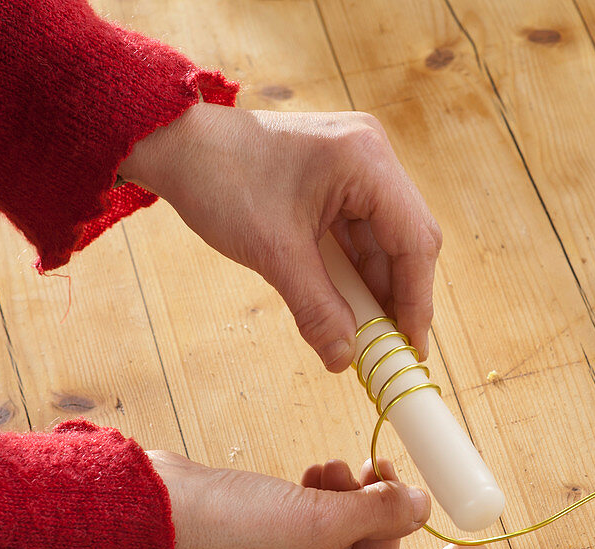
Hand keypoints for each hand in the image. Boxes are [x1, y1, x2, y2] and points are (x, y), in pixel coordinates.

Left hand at [119, 104, 441, 371]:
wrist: (178, 145)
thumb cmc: (220, 180)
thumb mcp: (273, 253)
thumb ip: (315, 308)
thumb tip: (343, 358)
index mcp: (366, 160)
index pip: (414, 239)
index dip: (416, 299)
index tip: (410, 346)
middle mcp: (373, 154)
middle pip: (408, 238)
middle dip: (398, 295)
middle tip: (389, 345)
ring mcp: (359, 164)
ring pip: (385, 239)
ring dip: (374, 286)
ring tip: (364, 332)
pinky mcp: (341, 177)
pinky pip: (361, 232)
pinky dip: (354, 269)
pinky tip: (346, 303)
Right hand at [148, 451, 488, 548]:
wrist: (148, 506)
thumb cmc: (224, 531)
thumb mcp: (317, 520)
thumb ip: (378, 513)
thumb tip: (422, 506)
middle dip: (385, 516)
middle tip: (389, 471)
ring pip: (346, 538)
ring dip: (353, 499)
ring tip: (343, 467)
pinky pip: (318, 526)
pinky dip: (326, 497)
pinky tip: (320, 471)